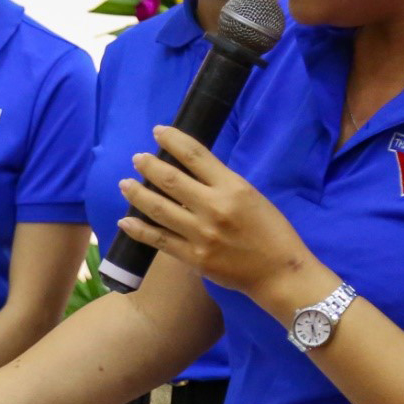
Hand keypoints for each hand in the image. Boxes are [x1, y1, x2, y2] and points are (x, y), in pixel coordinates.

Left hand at [117, 125, 322, 311]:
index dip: (173, 140)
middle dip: (149, 166)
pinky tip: (125, 221)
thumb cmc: (269, 231)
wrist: (278, 272)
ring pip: (158, 209)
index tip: (158, 132)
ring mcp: (201, 234)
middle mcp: (214, 208)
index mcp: (233, 188)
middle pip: (171, 180)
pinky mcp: (193, 257)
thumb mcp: (250, 196)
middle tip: (137, 158)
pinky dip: (138, 230)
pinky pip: (159, 240)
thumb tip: (188, 172)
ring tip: (125, 184)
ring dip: (137, 194)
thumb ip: (221, 184)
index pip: (196, 155)